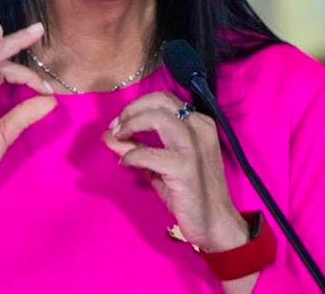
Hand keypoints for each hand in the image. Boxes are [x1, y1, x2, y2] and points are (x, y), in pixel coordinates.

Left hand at [102, 91, 247, 252]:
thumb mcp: (159, 165)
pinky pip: (149, 153)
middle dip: (131, 110)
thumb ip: (136, 147)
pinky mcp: (185, 168)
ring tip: (119, 138)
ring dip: (131, 125)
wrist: (216, 224)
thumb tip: (108, 135)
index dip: (136, 106)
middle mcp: (199, 128)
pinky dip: (131, 155)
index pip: (163, 99)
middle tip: (116, 128)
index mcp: (199, 123)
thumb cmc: (191, 193)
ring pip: (157, 118)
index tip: (119, 122)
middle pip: (159, 101)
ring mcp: (194, 147)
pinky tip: (125, 163)